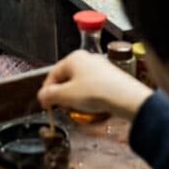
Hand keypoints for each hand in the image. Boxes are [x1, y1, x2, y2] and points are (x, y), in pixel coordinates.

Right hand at [38, 50, 152, 120]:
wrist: (126, 98)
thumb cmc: (98, 92)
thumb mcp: (67, 96)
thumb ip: (51, 95)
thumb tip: (42, 96)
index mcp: (74, 58)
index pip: (53, 74)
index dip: (47, 91)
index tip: (46, 104)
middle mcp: (87, 59)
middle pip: (66, 78)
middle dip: (63, 95)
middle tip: (63, 108)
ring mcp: (99, 68)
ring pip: (80, 84)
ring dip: (75, 98)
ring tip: (77, 109)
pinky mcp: (109, 78)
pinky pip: (92, 87)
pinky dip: (88, 97)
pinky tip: (91, 107)